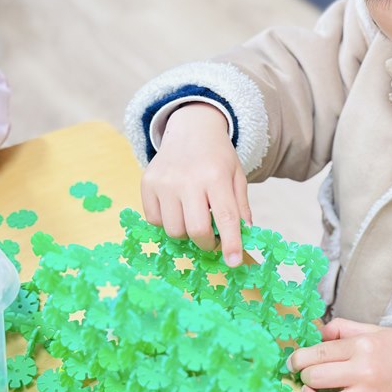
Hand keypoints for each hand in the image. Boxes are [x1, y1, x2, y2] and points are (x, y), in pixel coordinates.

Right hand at [140, 103, 250, 266]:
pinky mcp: (147, 184)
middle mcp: (188, 179)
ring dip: (186, 234)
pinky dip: (167, 223)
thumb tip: (244, 236)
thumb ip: (240, 206)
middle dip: (207, 243)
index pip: (225, 217)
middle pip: (196, 229)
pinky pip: (154, 220)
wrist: (191, 129)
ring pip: (173, 230)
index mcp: (216, 176)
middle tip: (213, 240)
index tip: (233, 262)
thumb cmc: (218, 157)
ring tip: (194, 218)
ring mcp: (164, 182)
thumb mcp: (236, 176)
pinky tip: (177, 209)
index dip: (231, 243)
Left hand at [288, 318, 391, 391]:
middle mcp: (365, 373)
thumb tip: (317, 332)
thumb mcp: (375, 331)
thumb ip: (344, 328)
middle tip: (306, 378)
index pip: (317, 353)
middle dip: (304, 378)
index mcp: (363, 347)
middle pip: (316, 378)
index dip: (298, 359)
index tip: (293, 363)